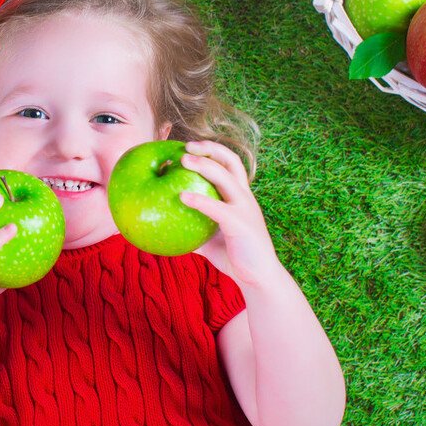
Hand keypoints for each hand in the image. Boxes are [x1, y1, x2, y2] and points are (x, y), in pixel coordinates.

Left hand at [179, 141, 281, 288]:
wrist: (259, 279)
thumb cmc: (235, 258)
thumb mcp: (211, 239)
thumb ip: (195, 228)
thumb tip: (166, 225)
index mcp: (241, 197)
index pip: (230, 164)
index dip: (212, 151)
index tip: (190, 146)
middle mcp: (245, 198)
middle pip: (231, 161)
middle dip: (209, 149)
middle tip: (185, 146)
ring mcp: (245, 209)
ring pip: (226, 177)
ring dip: (204, 165)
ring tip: (183, 160)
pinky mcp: (241, 224)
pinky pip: (218, 208)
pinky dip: (199, 199)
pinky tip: (182, 196)